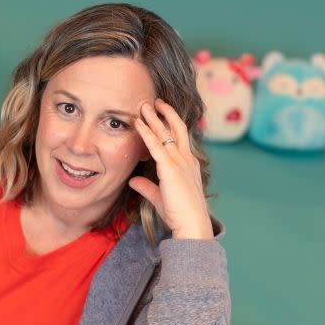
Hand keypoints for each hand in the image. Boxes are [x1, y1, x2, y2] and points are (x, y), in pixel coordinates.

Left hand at [130, 99, 213, 239]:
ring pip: (165, 133)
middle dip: (164, 113)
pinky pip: (156, 145)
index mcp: (188, 164)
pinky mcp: (170, 168)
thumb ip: (147, 187)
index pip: (179, 138)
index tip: (160, 114)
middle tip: (154, 101)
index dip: (169, 124)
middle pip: (176, 129)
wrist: (191, 223)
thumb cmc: (179, 213)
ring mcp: (180, 162)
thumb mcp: (160, 197)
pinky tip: (138, 123)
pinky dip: (146, 133)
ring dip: (153, 118)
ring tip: (144, 104)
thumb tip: (133, 181)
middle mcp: (186, 159)